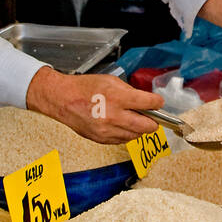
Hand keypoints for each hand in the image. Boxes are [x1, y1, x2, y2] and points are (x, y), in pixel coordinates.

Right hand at [25, 68, 163, 143]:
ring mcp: (107, 130)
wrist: (63, 100)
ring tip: (135, 120)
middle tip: (153, 118)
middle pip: (146, 126)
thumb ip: (130, 92)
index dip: (157, 103)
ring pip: (135, 136)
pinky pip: (122, 140)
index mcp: (117, 98)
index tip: (158, 103)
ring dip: (139, 129)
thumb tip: (145, 101)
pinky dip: (126, 134)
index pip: (148, 103)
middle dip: (153, 122)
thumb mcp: (111, 81)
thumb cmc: (84, 88)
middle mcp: (113, 116)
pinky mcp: (101, 139)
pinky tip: (122, 125)